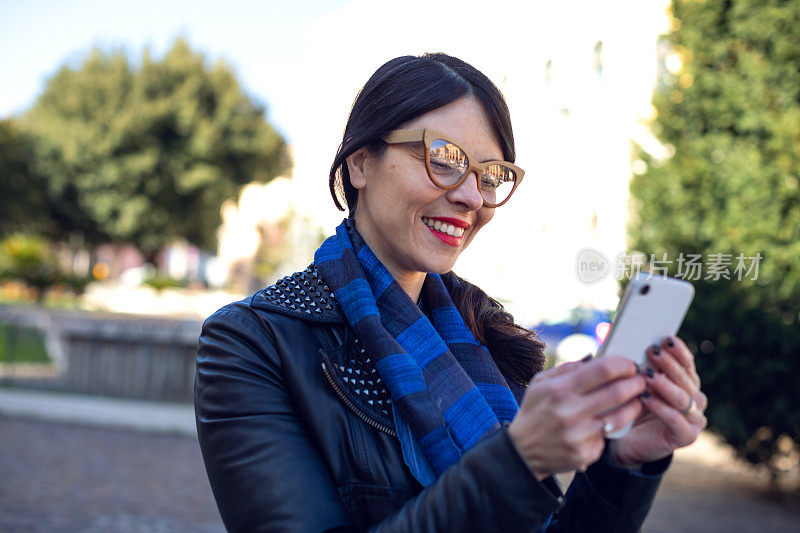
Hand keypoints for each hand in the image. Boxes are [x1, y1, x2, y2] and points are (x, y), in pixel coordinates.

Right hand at [508, 356, 646, 480]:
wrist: (522, 452)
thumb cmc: (534, 411)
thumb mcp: (540, 383)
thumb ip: (567, 368)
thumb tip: (596, 359)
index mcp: (559, 390)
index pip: (602, 370)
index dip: (623, 364)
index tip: (629, 364)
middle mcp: (569, 412)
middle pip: (618, 392)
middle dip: (636, 383)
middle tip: (641, 380)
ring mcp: (578, 436)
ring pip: (621, 417)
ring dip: (635, 405)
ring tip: (636, 399)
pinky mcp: (585, 454)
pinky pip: (608, 436)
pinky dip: (611, 428)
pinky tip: (607, 423)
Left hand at [611, 336, 707, 467]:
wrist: (626, 441)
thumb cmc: (632, 406)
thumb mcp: (637, 384)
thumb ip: (643, 368)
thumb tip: (639, 345)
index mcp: (687, 383)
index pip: (686, 363)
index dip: (678, 351)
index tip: (666, 338)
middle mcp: (695, 400)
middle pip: (685, 379)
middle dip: (669, 364)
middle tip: (653, 351)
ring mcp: (694, 419)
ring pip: (683, 398)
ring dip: (665, 385)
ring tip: (648, 376)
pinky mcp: (686, 436)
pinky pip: (675, 420)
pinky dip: (661, 408)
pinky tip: (646, 399)